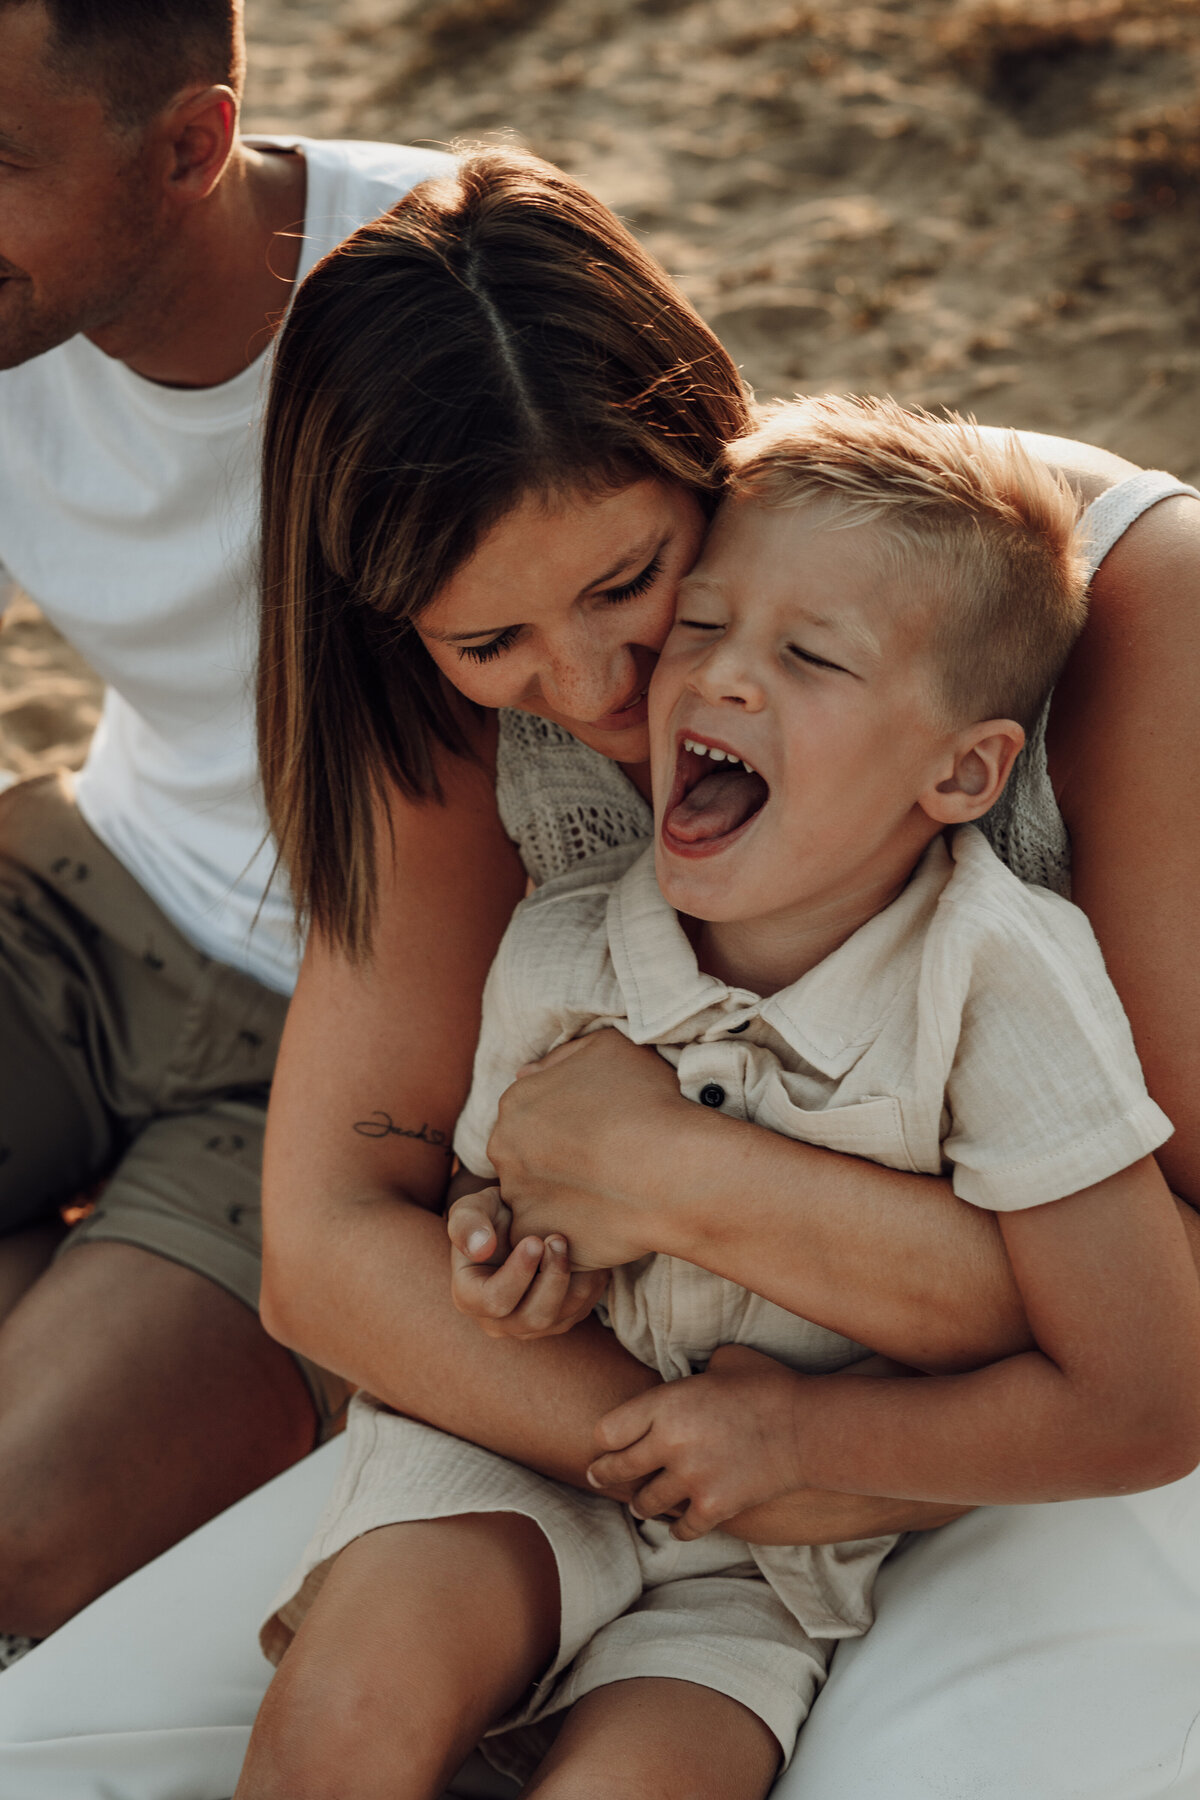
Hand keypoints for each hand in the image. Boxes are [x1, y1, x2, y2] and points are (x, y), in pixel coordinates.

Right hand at [447, 1186, 608, 1338]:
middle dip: (552, 1278)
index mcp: (470, 1298)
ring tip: (572, 1242)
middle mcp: (498, 1322)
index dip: (518, 1273)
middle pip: (534, 1318)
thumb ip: (467, 1223)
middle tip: (558, 1239)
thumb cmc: (489, 1216)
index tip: (534, 1240)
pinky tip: (585, 1255)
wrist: (514, 1224)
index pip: (494, 1300)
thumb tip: (481, 1249)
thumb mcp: (470, 1209)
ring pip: (562, 1318)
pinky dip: (588, 1284)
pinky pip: (580, 1311)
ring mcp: (530, 1326)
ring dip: (574, 1280)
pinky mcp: (558, 1321)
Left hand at [488, 1030, 687, 1268]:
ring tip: (607, 1195)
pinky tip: (601, 1222)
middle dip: (556, 1160)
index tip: (598, 1133)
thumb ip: (562, 1056)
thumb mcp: (609, 1048)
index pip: (530, 1114)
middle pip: (524, 1155)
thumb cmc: (647, 1104)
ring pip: (532, 1196)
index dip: (566, 1123)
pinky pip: (542, 1234)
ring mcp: (515, 1196)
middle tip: (602, 1165)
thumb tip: (527, 1071)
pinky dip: (566, 1231)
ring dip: (561, 1196)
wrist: (672, 1171)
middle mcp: (504, 1148)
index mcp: (517, 1102)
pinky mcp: (533, 1234)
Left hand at [587, 1344, 808, 1539]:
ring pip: (645, 1503)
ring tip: (642, 1504)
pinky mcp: (715, 1507)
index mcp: (665, 1404)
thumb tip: (686, 1379)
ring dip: (643, 1504)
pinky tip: (680, 1524)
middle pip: (617, 1469)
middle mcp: (670, 1443)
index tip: (604, 1444)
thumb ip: (692, 1375)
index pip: (607, 1431)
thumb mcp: (722, 1362)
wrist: (808, 1427)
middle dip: (605, 1474)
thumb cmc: (767, 1385)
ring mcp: (691, 1479)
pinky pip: (683, 1529)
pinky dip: (680, 1528)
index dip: (604, 1439)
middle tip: (598, 1477)